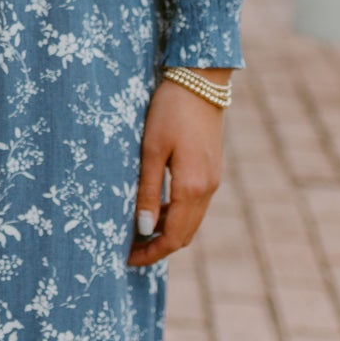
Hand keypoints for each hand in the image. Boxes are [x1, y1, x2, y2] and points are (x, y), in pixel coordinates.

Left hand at [126, 73, 226, 267]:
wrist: (201, 80)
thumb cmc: (170, 110)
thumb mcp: (151, 150)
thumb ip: (147, 190)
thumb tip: (142, 229)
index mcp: (192, 187)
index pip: (173, 237)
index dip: (151, 253)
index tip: (127, 259)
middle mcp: (207, 189)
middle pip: (185, 234)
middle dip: (158, 247)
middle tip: (128, 250)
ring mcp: (212, 180)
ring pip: (190, 220)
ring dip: (166, 231)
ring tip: (136, 231)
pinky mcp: (211, 170)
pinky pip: (194, 204)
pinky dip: (175, 214)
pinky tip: (153, 207)